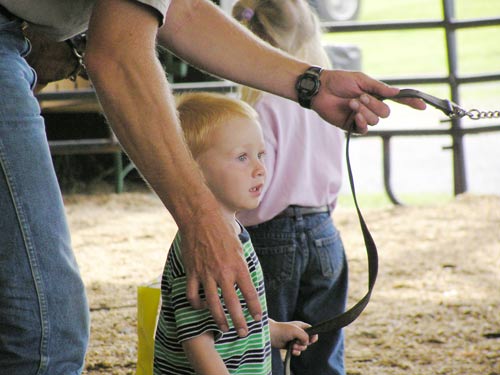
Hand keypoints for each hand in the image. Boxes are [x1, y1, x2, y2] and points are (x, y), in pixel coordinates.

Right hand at [180, 204, 261, 336]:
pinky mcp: (192, 272)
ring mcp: (206, 274)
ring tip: (224, 328)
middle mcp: (223, 273)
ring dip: (219, 319)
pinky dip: (196, 304)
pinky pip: (193, 294)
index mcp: (238, 266)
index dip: (255, 308)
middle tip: (243, 333)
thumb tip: (245, 279)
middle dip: (239, 322)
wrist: (200, 218)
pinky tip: (201, 308)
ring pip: (212, 304)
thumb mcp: (239, 246)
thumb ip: (241, 264)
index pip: (250, 293)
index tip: (258, 318)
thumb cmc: (222, 229)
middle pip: (232, 304)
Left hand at [269, 320, 317, 355]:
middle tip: (298, 341)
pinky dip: (295, 352)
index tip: (312, 340)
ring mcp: (295, 340)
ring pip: (303, 347)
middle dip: (304, 343)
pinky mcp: (291, 346)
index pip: (312, 331)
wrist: (271, 335)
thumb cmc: (283, 330)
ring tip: (292, 345)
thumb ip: (305, 336)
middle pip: (308, 341)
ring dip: (298, 348)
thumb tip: (307, 342)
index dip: (313, 336)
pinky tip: (291, 350)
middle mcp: (299, 333)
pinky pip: (297, 352)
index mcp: (301, 327)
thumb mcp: (296, 330)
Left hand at [312, 70, 426, 133]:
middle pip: (386, 112)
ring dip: (365, 111)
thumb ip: (379, 88)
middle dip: (375, 105)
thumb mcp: (361, 80)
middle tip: (360, 97)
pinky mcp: (351, 126)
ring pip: (375, 121)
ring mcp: (361, 117)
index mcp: (375, 94)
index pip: (397, 100)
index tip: (422, 106)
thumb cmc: (339, 81)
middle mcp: (371, 106)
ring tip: (351, 103)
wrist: (320, 89)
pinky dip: (362, 122)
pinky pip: (364, 129)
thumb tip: (396, 92)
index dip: (410, 102)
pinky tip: (354, 114)